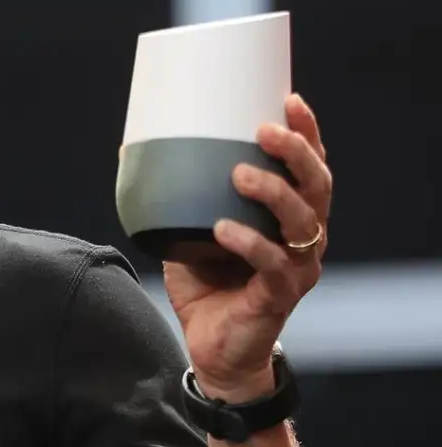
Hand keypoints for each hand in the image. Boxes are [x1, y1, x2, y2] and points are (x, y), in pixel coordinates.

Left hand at [163, 94, 330, 401]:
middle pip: (318, 185)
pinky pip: (274, 265)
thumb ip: (173, 193)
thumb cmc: (205, 281)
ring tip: (240, 173)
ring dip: (273, 192)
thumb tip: (128, 146)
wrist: (212, 347)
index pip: (310, 165)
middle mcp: (304, 236)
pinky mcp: (281, 296)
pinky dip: (250, 243)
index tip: (290, 99)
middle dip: (295, 153)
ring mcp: (298, 267)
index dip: (306, 132)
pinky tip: (224, 228)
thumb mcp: (186, 227)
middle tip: (264, 131)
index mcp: (289, 214)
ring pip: (303, 221)